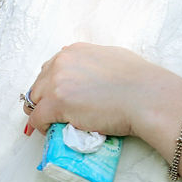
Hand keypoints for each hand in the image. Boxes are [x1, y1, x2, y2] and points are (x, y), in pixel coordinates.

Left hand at [24, 43, 181, 137]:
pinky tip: (53, 131)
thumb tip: (87, 74)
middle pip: (39, 84)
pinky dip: (41, 126)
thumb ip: (92, 62)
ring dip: (42, 112)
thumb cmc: (139, 79)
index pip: (50, 67)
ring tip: (55, 122)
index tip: (59, 96)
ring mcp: (57, 83)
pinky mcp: (56, 105)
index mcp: (75, 51)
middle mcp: (62, 62)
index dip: (53, 84)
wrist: (146, 96)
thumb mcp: (113, 57)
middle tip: (56, 112)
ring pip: (34, 101)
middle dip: (45, 98)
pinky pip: (36, 119)